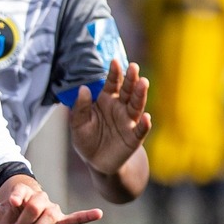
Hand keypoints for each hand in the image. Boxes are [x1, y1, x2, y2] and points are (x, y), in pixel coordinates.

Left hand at [0, 172, 102, 223]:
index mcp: (24, 195)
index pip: (24, 193)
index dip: (18, 199)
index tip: (12, 205)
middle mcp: (39, 201)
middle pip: (37, 205)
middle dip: (25, 220)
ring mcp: (50, 212)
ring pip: (49, 216)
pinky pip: (74, 219)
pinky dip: (86, 216)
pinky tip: (98, 213)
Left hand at [69, 60, 150, 174]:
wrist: (97, 162)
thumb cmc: (87, 140)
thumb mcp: (78, 125)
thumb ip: (80, 108)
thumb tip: (83, 89)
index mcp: (106, 101)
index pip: (112, 84)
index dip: (114, 73)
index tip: (114, 61)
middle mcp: (120, 108)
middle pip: (128, 91)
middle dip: (131, 79)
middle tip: (133, 67)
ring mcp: (129, 122)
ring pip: (136, 106)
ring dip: (140, 94)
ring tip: (143, 83)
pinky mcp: (134, 137)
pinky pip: (140, 130)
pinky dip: (144, 124)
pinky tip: (146, 117)